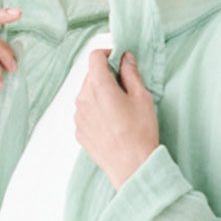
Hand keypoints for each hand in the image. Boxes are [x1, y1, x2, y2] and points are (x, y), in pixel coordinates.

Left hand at [74, 49, 159, 189]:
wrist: (132, 167)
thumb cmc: (140, 132)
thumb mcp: (142, 97)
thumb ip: (131, 73)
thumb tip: (125, 58)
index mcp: (98, 86)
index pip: (94, 57)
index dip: (107, 54)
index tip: (118, 59)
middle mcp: (83, 99)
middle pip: (90, 76)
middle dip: (105, 75)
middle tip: (124, 86)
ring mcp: (78, 117)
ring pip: (86, 95)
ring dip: (99, 94)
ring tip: (118, 108)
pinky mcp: (79, 132)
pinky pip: (85, 113)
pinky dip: (95, 111)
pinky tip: (111, 122)